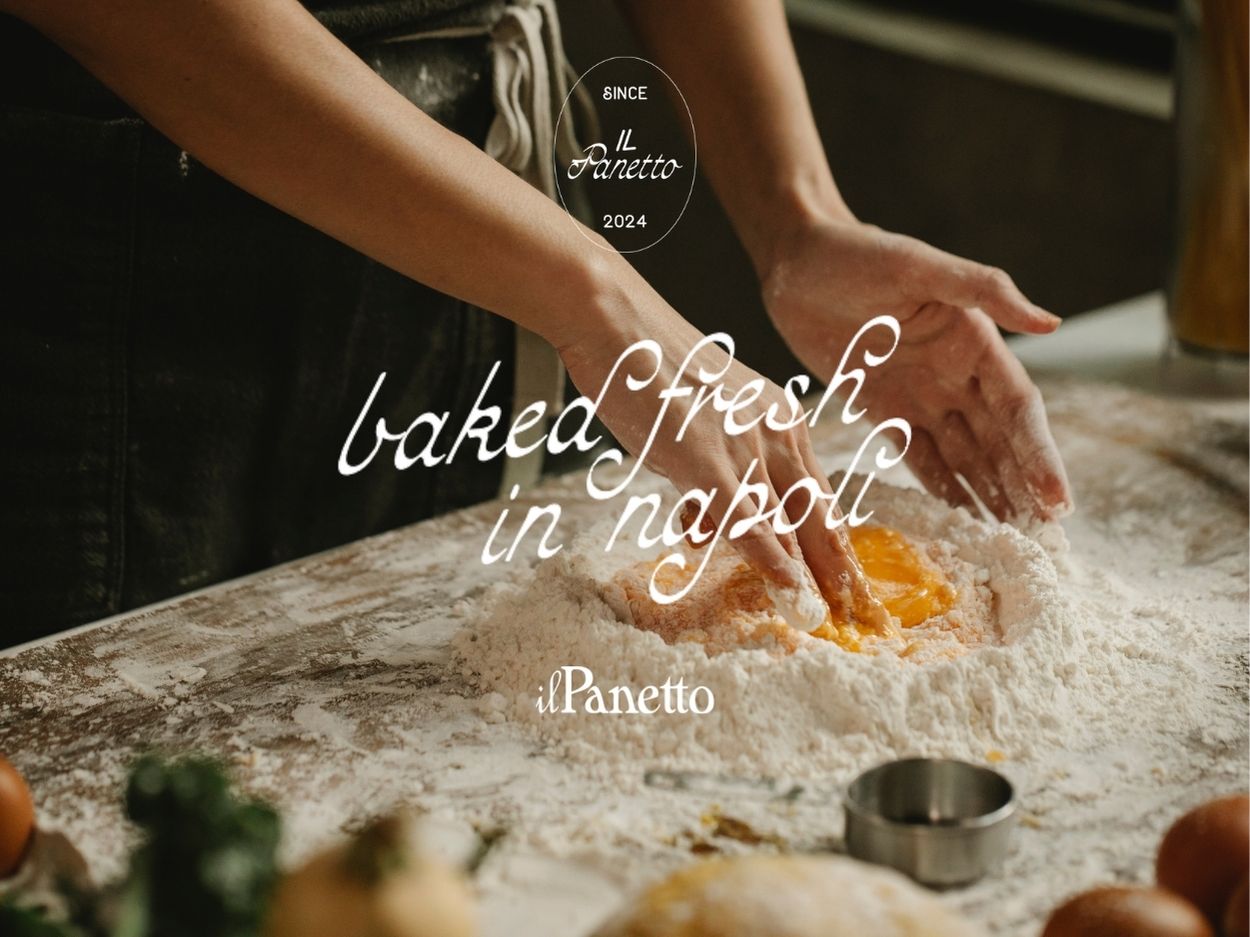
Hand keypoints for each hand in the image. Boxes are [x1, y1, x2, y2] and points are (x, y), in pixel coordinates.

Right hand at [552, 260, 889, 630]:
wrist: (617, 321)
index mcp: (781, 419)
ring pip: (788, 525)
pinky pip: (749, 522)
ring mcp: (745, 444)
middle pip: (819, 516)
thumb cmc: (649, 369)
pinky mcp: (710, 458)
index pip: (819, 496)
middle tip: (863, 618)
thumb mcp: (695, 427)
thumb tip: (703, 530)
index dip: (835, 547)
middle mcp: (776, 431)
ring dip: (807, 579)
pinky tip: (790, 594)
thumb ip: (708, 479)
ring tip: (823, 620)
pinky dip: (773, 564)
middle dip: (840, 572)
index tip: (849, 586)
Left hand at [761, 210, 1072, 521]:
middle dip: (1024, 491)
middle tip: (1046, 545)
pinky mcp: (883, 410)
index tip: (1057, 502)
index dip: (1039, 456)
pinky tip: (961, 523)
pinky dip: (943, 490)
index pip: (1019, 410)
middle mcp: (956, 374)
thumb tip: (1051, 323)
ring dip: (991, 498)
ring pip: (966, 457)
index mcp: (976, 342)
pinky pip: (919, 458)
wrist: (794, 262)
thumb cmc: (857, 253)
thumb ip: (983, 290)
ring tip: (1012, 544)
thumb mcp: (918, 265)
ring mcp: (921, 396)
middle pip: (1000, 444)